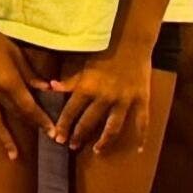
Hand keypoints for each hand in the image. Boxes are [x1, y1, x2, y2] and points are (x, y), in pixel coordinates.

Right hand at [0, 21, 44, 160]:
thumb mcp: (16, 54)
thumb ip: (31, 74)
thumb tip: (48, 89)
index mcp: (9, 82)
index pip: (29, 106)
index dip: (42, 120)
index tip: (53, 133)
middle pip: (16, 114)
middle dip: (31, 128)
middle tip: (43, 142)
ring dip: (4, 139)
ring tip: (13, 156)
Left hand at [54, 41, 156, 155]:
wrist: (132, 41)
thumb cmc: (105, 50)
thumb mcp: (83, 64)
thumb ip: (69, 80)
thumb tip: (51, 88)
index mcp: (88, 88)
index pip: (71, 112)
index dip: (63, 126)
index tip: (57, 138)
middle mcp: (104, 97)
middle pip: (88, 123)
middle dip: (78, 136)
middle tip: (72, 146)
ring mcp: (124, 101)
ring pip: (112, 128)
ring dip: (103, 141)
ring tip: (97, 151)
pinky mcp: (140, 100)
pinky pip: (141, 122)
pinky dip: (141, 137)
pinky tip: (138, 150)